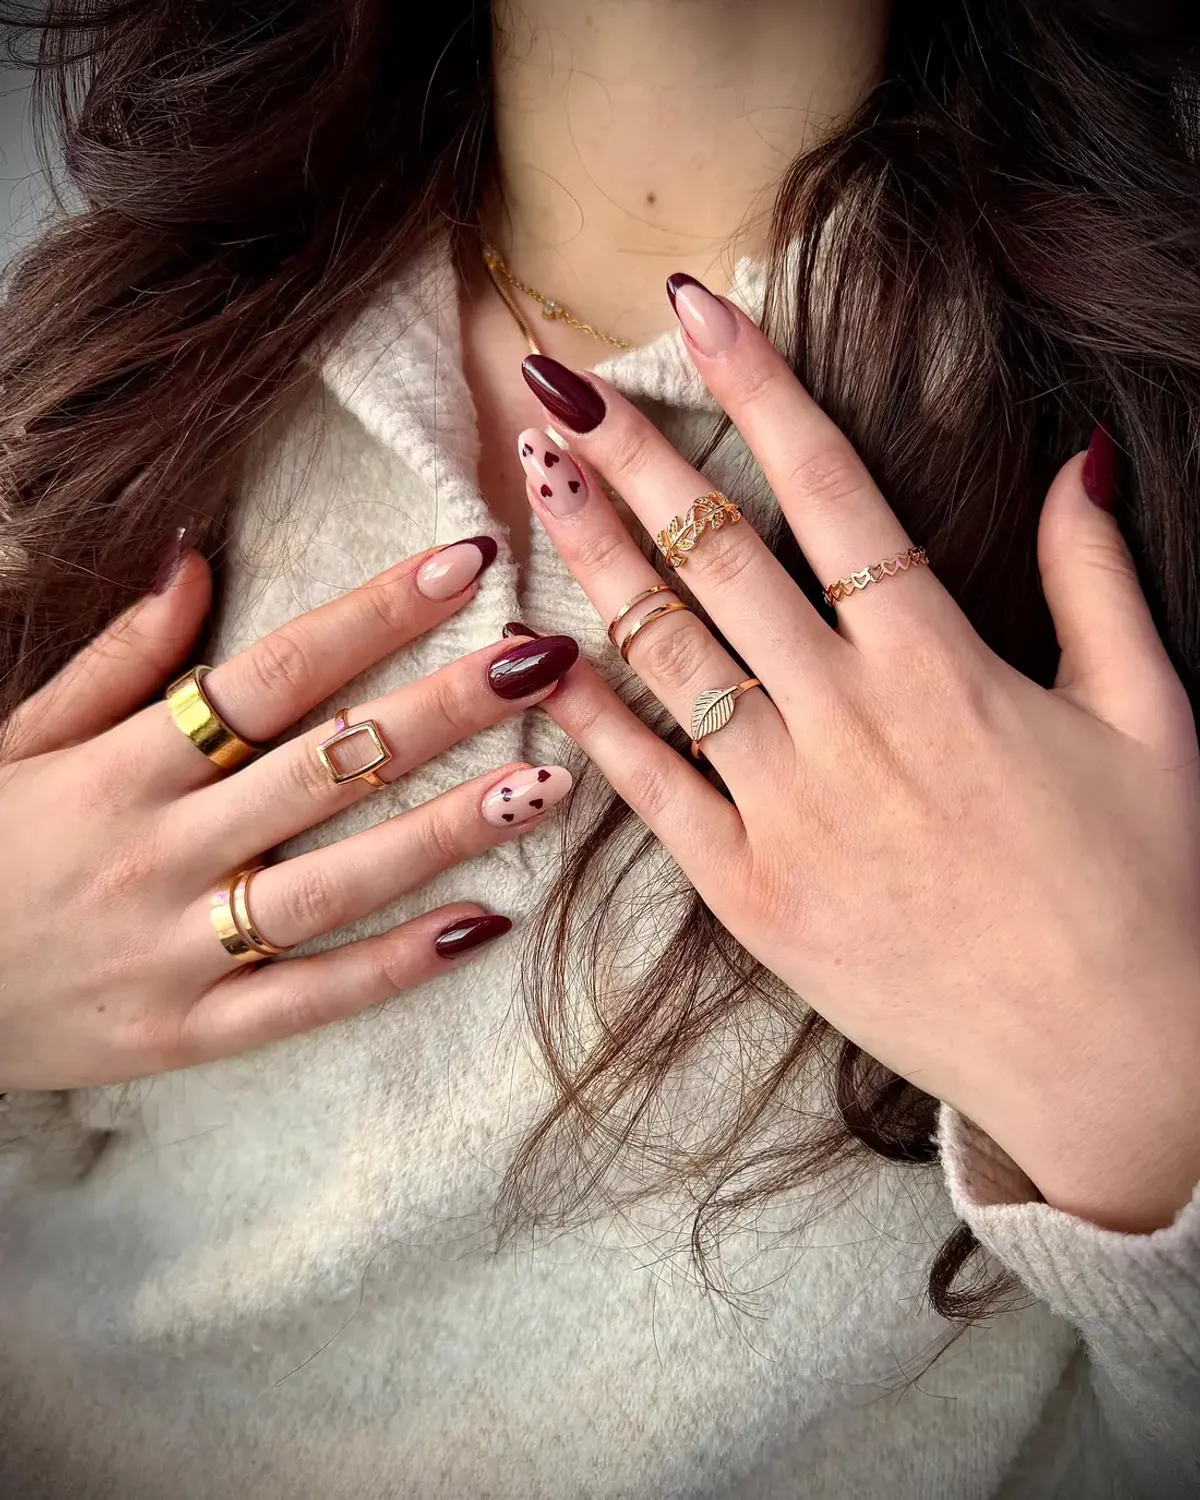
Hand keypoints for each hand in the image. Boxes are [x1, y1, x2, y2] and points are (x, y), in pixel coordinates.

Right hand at [0, 538, 578, 1091]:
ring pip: (337, 882)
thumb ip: (117, 657)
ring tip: (550, 782)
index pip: (274, 672)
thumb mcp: (21, 739)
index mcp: (124, 764)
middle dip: (446, 707)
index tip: (467, 563)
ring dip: (449, 831)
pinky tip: (483, 926)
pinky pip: (309, 997)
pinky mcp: (192, 1032)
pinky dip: (395, 966)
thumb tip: (199, 559)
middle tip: (547, 656)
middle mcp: (162, 849)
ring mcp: (180, 947)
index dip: (376, 613)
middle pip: (328, 764)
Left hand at [515, 281, 1199, 1234]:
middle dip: (636, 454)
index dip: (757, 384)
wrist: (1111, 1061)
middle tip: (560, 380)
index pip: (831, 488)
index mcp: (945, 666)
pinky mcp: (751, 896)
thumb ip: (1096, 581)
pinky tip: (539, 655)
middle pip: (721, 555)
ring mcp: (789, 811)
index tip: (692, 309)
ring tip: (541, 477)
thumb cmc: (1145, 889)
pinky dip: (592, 719)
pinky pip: (651, 791)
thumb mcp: (1148, 717)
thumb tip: (1077, 461)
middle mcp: (851, 721)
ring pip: (670, 656)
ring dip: (598, 556)